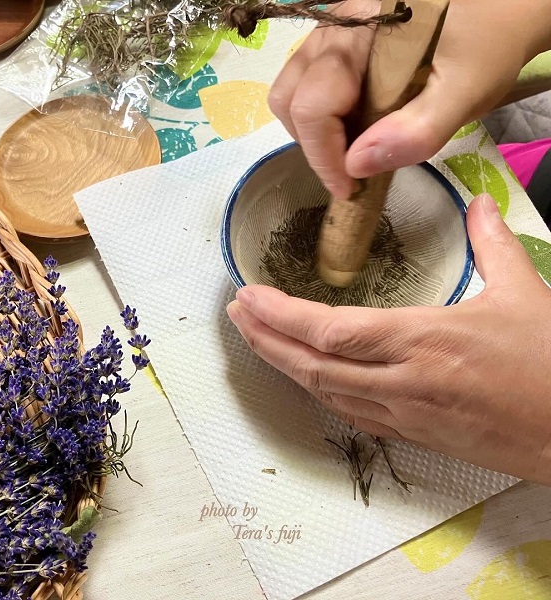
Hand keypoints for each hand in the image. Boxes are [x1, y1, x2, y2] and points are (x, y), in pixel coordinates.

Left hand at [227, 194, 550, 484]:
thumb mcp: (525, 293)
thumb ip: (492, 243)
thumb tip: (478, 202)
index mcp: (423, 340)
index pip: (330, 330)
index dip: (280, 316)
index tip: (248, 295)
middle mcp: (402, 381)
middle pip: (312, 365)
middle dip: (265, 340)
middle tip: (236, 315)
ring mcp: (403, 413)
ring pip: (324, 392)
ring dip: (283, 365)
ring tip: (256, 338)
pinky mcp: (412, 433)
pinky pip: (349, 412)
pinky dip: (318, 390)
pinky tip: (304, 374)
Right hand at [268, 0, 550, 199]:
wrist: (505, 9)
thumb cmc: (488, 46)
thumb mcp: (465, 92)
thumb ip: (416, 131)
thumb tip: (355, 166)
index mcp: (360, 35)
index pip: (312, 104)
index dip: (324, 155)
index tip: (349, 188)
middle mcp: (334, 29)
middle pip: (289, 97)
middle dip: (313, 144)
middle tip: (350, 170)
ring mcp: (331, 33)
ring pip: (290, 90)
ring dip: (314, 130)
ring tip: (355, 147)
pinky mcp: (334, 42)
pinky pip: (305, 82)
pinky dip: (322, 114)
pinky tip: (358, 125)